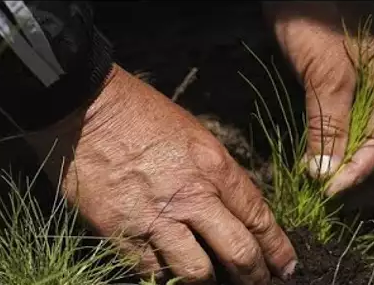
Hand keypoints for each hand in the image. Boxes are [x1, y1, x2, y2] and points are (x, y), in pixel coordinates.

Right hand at [26, 65, 296, 283]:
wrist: (87, 106)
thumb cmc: (142, 113)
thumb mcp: (194, 134)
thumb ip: (215, 173)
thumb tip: (230, 208)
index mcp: (214, 167)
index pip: (258, 217)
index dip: (276, 248)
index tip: (286, 266)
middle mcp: (192, 196)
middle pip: (238, 252)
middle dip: (254, 275)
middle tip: (258, 282)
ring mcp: (156, 216)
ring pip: (196, 273)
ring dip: (207, 282)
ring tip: (210, 282)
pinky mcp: (120, 231)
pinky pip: (151, 271)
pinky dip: (163, 277)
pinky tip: (168, 276)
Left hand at [264, 1, 373, 206]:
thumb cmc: (316, 20)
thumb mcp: (326, 73)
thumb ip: (330, 124)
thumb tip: (326, 175)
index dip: (360, 173)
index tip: (328, 192)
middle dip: (369, 183)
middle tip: (337, 204)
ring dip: (358, 175)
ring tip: (332, 196)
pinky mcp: (351, 95)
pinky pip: (356, 134)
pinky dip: (344, 155)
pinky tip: (326, 170)